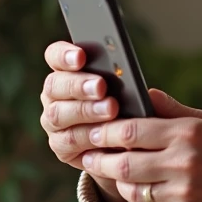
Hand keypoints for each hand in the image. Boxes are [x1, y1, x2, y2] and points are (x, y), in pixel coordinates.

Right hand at [39, 40, 125, 201]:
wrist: (129, 146)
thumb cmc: (132, 110)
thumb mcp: (136, 94)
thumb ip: (136, 86)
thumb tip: (147, 89)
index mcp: (67, 72)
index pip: (54, 56)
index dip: (64, 54)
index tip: (81, 56)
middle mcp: (54, 95)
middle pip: (54, 84)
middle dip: (78, 84)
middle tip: (101, 86)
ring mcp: (54, 121)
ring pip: (58, 113)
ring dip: (85, 110)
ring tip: (110, 109)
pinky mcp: (60, 146)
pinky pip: (67, 140)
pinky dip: (86, 136)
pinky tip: (102, 134)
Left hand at [80, 90, 201, 201]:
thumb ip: (173, 110)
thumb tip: (143, 93)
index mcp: (188, 133)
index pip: (132, 130)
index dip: (105, 131)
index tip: (92, 131)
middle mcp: (183, 162)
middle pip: (123, 162)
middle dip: (98, 159)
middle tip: (87, 155)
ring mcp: (182, 192)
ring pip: (131, 188)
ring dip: (118, 180)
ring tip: (114, 172)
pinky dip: (141, 198)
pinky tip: (142, 189)